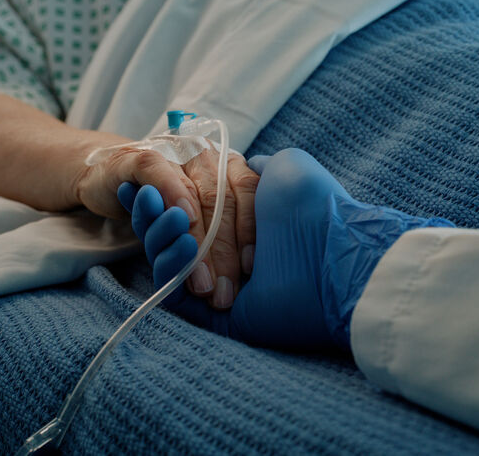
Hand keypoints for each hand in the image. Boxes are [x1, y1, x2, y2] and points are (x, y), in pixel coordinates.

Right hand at [76, 145, 257, 307]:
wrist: (108, 177)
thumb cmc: (162, 200)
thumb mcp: (198, 212)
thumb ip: (224, 225)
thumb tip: (250, 265)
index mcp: (226, 163)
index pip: (249, 192)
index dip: (250, 229)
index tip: (250, 267)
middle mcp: (204, 154)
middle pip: (222, 202)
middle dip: (224, 252)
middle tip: (222, 291)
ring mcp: (173, 153)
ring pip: (193, 195)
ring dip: (198, 241)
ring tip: (201, 281)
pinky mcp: (138, 158)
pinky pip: (159, 175)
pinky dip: (172, 195)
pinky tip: (181, 221)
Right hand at [121, 148, 453, 349]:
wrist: (331, 251)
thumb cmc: (312, 207)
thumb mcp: (285, 168)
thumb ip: (258, 167)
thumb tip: (246, 167)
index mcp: (241, 222)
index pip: (190, 208)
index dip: (166, 195)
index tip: (147, 185)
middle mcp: (226, 252)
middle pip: (173, 232)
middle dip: (156, 213)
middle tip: (147, 196)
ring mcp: (216, 282)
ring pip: (168, 257)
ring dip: (157, 232)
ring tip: (169, 215)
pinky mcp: (209, 311)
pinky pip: (170, 288)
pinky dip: (165, 260)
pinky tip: (177, 236)